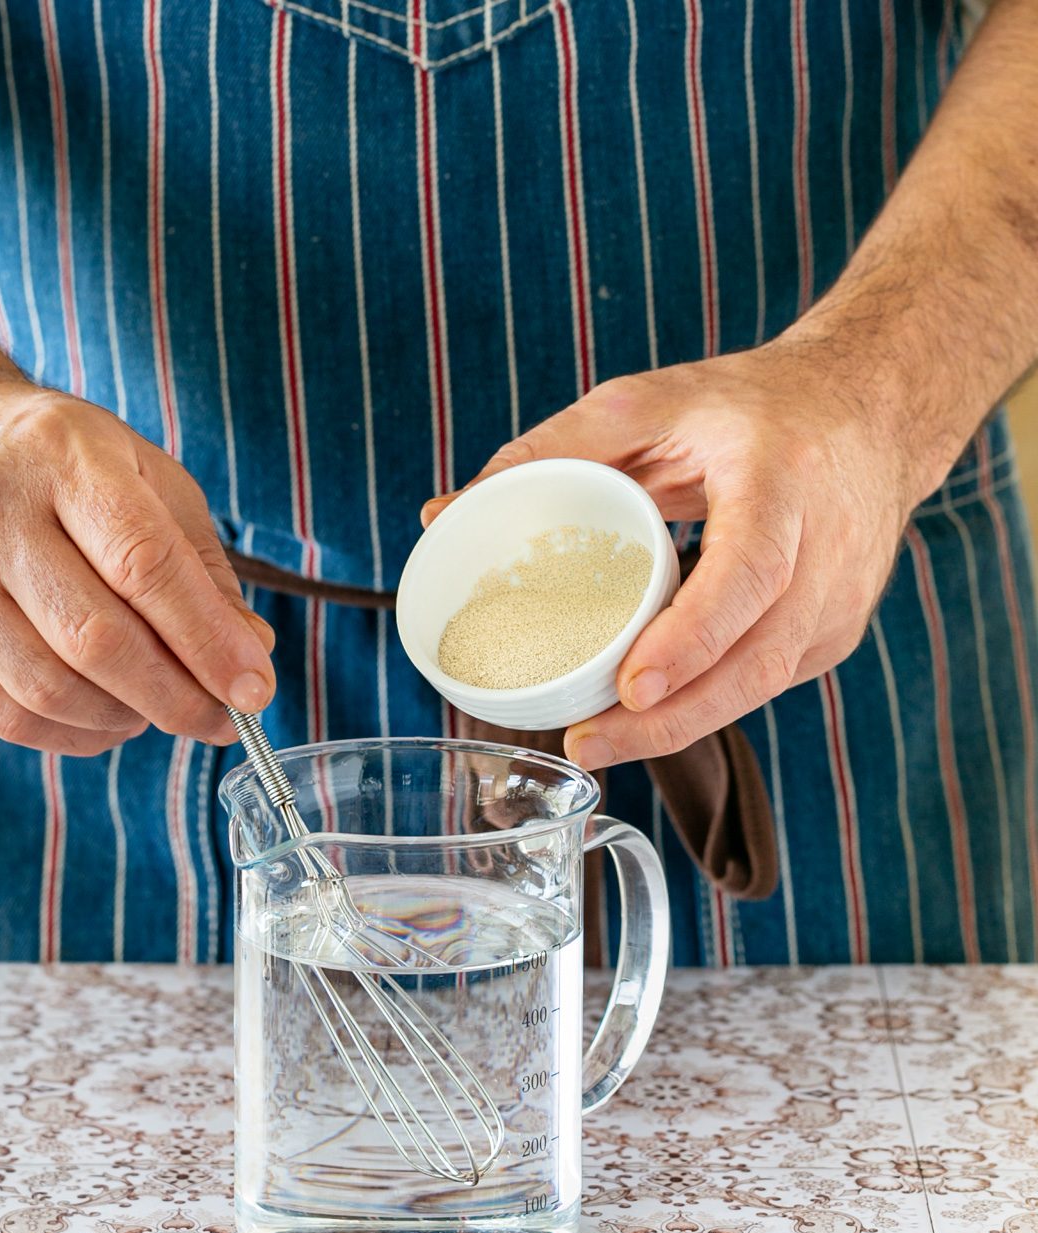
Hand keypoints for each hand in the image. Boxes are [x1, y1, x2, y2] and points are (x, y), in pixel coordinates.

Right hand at [0, 373, 273, 754]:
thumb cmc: (55, 463)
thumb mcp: (144, 476)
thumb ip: (201, 568)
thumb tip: (249, 659)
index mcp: (63, 457)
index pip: (145, 564)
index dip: (207, 640)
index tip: (254, 690)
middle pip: (95, 639)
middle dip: (176, 697)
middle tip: (221, 719)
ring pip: (48, 689)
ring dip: (126, 719)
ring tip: (161, 708)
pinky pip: (7, 715)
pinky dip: (74, 734)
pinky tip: (109, 717)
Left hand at [422, 337, 920, 769]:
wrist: (876, 411)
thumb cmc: (756, 406)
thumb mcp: (654, 402)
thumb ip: (551, 450)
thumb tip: (442, 512)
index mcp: (784, 480)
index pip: (748, 574)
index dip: (692, 638)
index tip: (632, 687)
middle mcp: (827, 551)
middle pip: (754, 660)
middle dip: (671, 718)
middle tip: (589, 744)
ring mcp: (839, 602)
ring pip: (762, 686)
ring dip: (682, 725)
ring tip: (601, 743)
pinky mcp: (833, 635)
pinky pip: (765, 682)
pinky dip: (707, 701)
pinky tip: (651, 713)